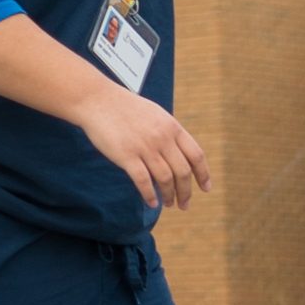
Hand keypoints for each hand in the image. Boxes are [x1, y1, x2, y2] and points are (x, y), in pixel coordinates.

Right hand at [71, 85, 213, 210]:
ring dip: (169, 195)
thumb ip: (169, 133)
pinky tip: (152, 203)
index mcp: (172, 127)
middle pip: (183, 172)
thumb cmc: (126, 109)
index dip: (203, 174)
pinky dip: (149, 195)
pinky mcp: (126, 156)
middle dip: (186, 192)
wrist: (98, 101)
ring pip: (165, 179)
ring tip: (168, 204)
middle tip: (184, 204)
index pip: (196, 155)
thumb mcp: (156, 115)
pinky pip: (143, 181)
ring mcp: (145, 147)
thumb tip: (180, 155)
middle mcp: (162, 138)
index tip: (206, 188)